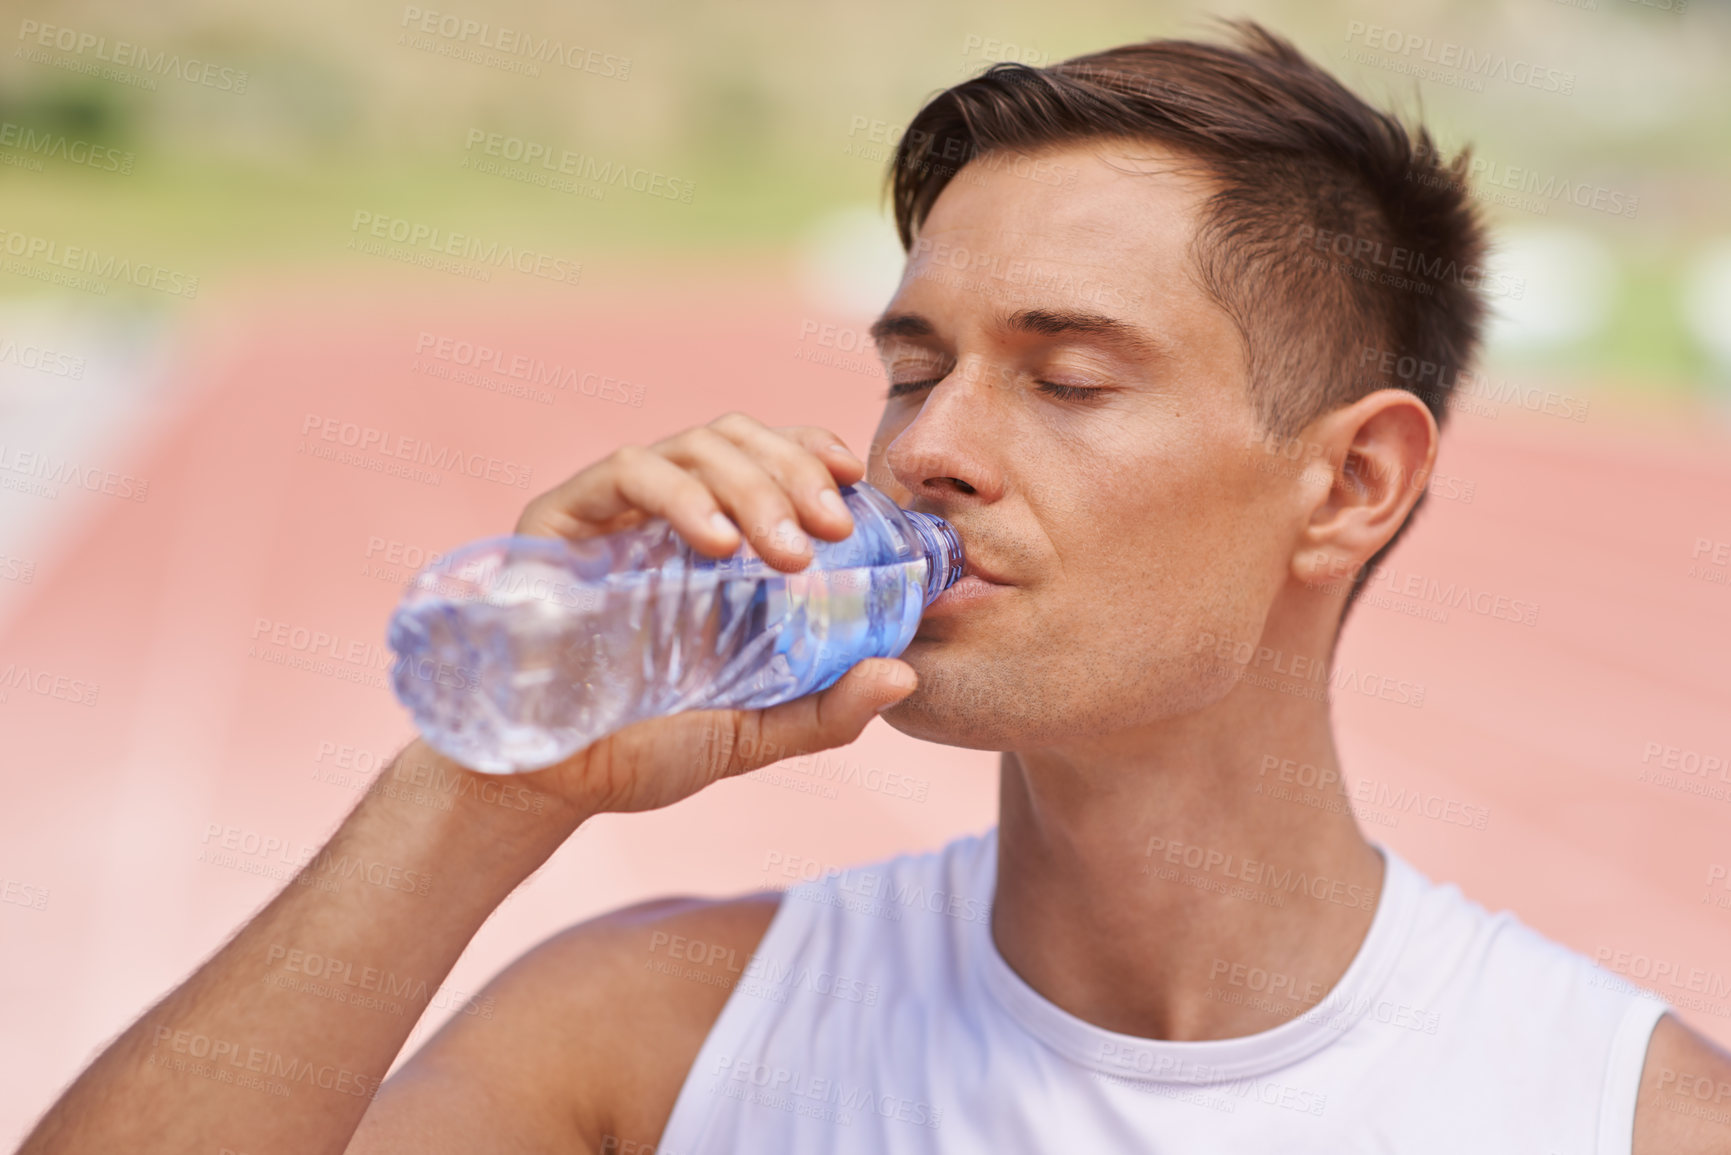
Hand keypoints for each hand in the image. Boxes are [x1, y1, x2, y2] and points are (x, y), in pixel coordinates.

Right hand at [505, 412, 917, 813]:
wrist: (543, 785)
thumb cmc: (639, 751)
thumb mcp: (750, 734)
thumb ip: (827, 711)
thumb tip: (904, 675)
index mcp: (713, 548)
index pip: (767, 459)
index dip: (810, 450)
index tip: (854, 478)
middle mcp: (666, 517)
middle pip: (737, 440)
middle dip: (793, 472)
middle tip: (830, 531)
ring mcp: (613, 514)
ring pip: (693, 446)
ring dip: (752, 485)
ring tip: (785, 552)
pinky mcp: (560, 519)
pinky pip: (628, 472)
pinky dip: (682, 496)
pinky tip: (718, 544)